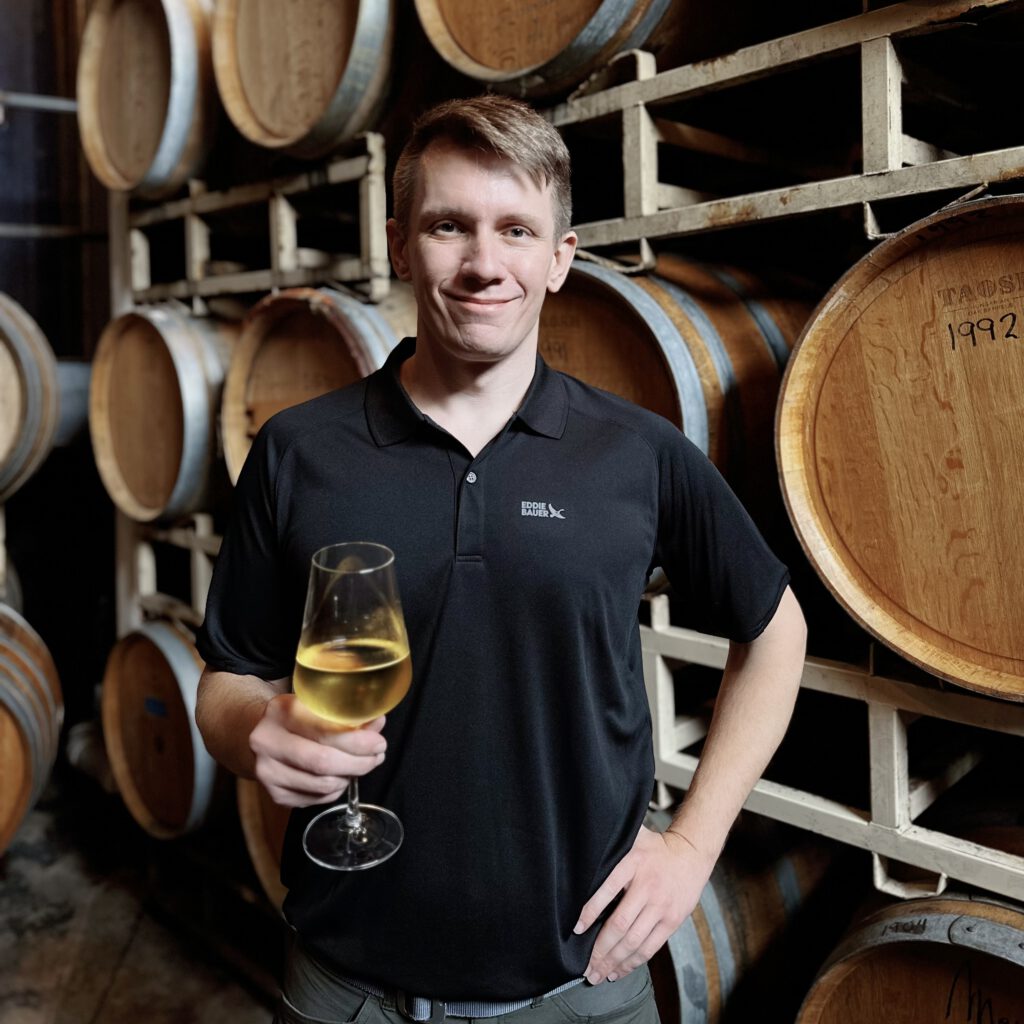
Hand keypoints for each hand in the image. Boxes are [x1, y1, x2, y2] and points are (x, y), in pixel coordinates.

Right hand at [249, 693, 387, 807]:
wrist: (260, 737)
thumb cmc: (297, 719)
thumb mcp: (316, 707)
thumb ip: (347, 715)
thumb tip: (377, 723)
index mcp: (281, 711)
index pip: (324, 730)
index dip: (356, 740)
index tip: (378, 742)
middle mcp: (267, 742)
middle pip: (323, 761)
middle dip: (358, 762)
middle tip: (376, 757)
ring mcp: (267, 771)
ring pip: (322, 784)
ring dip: (349, 777)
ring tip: (360, 765)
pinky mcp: (275, 794)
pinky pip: (317, 798)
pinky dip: (336, 789)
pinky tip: (340, 777)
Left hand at [574, 825, 713, 983]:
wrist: (691, 854)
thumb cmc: (655, 848)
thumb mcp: (632, 839)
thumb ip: (611, 849)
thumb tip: (582, 857)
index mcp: (633, 864)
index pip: (607, 890)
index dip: (590, 912)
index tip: (576, 929)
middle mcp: (647, 887)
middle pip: (620, 924)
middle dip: (600, 950)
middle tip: (586, 967)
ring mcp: (661, 906)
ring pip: (634, 941)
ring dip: (614, 961)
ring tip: (598, 974)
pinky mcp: (672, 920)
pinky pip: (651, 947)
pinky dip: (633, 962)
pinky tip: (619, 970)